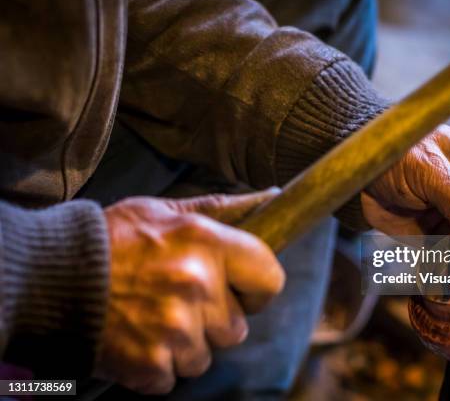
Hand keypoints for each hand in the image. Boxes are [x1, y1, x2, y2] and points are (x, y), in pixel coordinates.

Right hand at [94, 189, 284, 393]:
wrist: (51, 275)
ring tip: (153, 318)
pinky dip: (158, 364)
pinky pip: (175, 375)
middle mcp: (197, 287)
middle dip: (215, 320)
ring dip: (186, 344)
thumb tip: (272, 199)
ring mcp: (174, 330)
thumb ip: (222, 209)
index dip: (257, 287)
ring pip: (206, 355)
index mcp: (206, 244)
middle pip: (238, 327)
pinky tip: (138, 337)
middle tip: (180, 301)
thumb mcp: (166, 211)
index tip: (241, 288)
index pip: (270, 279)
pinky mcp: (150, 364)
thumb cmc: (113, 239)